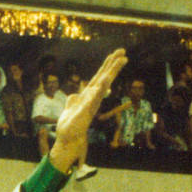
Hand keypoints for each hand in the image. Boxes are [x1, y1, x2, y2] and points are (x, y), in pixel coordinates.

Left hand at [49, 47, 126, 172]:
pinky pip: (93, 99)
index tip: (117, 53)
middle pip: (104, 78)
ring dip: (110, 74)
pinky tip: (104, 82)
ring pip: (102, 86)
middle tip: (123, 51)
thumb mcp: (70, 108)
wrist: (68, 140)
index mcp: (89, 95)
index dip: (107, 65)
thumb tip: (74, 95)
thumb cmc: (70, 125)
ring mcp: (90, 105)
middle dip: (113, 65)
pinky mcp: (85, 112)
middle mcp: (92, 98)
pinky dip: (99, 90)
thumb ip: (73, 100)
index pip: (99, 77)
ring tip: (120, 61)